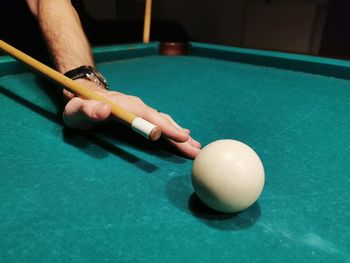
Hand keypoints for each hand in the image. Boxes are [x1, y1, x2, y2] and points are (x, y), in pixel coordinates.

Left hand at [62, 80, 200, 157]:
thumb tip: (105, 109)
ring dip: (180, 134)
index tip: (179, 137)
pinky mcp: (141, 114)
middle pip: (160, 120)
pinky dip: (174, 130)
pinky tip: (184, 135)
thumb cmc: (78, 106)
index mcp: (123, 105)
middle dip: (179, 135)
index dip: (163, 126)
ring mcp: (140, 109)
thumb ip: (87, 110)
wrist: (83, 93)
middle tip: (196, 149)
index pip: (146, 116)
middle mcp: (136, 105)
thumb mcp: (75, 110)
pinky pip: (160, 122)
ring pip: (164, 121)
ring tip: (195, 145)